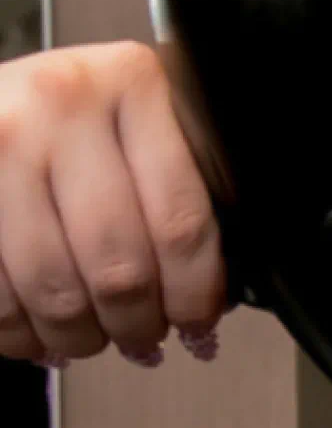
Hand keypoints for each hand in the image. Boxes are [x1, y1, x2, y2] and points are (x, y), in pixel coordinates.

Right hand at [0, 41, 225, 366]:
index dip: (193, 295)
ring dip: (78, 335)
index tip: (197, 323)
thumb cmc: (86, 116)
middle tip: (144, 340)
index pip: (181, 223)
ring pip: (55, 288)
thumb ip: (187, 188)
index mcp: (134, 87)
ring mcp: (1, 141)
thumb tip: (214, 293)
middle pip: (119, 266)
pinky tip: (40, 332)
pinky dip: (19, 329)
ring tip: (91, 338)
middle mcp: (61, 105)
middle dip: (137, 325)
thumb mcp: (151, 125)